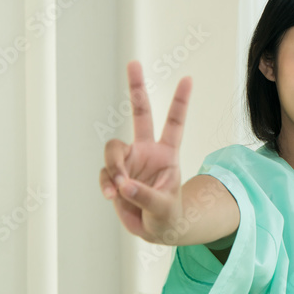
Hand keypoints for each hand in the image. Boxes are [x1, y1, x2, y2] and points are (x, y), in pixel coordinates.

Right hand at [99, 60, 190, 243]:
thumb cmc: (169, 216)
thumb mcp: (164, 208)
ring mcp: (129, 162)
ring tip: (119, 188)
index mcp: (167, 154)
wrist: (156, 230)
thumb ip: (146, 196)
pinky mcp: (114, 175)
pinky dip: (106, 182)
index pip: (174, 123)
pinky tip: (112, 194)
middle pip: (140, 114)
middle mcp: (147, 151)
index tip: (188, 78)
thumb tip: (123, 184)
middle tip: (134, 62)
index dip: (180, 102)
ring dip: (114, 168)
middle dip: (136, 88)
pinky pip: (105, 172)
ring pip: (113, 150)